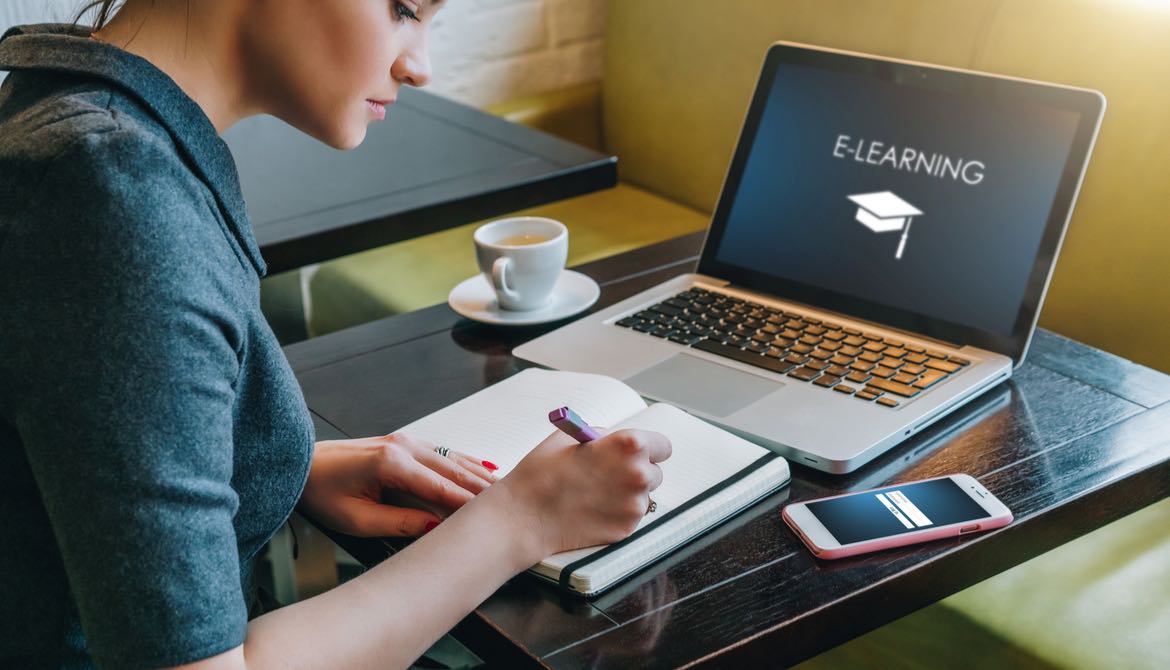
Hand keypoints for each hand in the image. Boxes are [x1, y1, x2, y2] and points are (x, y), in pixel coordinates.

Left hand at [297, 433, 497, 536]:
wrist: (300, 465)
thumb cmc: (321, 491)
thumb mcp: (356, 519)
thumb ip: (399, 522)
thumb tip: (434, 526)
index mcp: (392, 463)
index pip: (441, 488)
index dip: (468, 504)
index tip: (491, 517)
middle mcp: (403, 446)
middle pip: (454, 470)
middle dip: (483, 489)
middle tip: (510, 505)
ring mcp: (406, 441)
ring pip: (452, 460)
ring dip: (479, 475)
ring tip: (504, 490)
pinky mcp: (404, 444)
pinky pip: (442, 453)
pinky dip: (464, 463)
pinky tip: (482, 469)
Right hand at [492, 427, 671, 557]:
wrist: (525, 516)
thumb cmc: (542, 473)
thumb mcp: (570, 437)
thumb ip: (602, 437)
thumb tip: (616, 442)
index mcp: (629, 445)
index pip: (663, 445)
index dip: (649, 449)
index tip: (638, 453)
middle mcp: (639, 475)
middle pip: (656, 472)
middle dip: (637, 472)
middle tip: (611, 474)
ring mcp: (635, 505)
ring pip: (643, 496)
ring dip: (627, 493)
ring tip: (596, 493)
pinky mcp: (627, 529)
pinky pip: (630, 516)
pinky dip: (617, 512)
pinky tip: (592, 509)